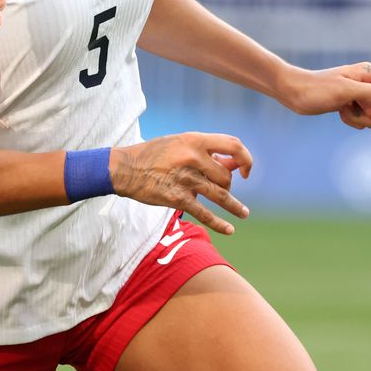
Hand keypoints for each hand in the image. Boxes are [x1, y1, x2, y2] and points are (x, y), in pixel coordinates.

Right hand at [110, 133, 251, 235]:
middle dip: (228, 184)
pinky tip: (230, 229)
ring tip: (244, 213)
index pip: (233, 145)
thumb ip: (204, 152)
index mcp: (194, 141)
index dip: (245, 158)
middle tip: (223, 189)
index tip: (245, 169)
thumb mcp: (179, 143)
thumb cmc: (154, 154)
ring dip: (235, 206)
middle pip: (226, 176)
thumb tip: (232, 164)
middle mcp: (193, 158)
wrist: (125, 168)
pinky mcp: (177, 199)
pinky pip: (204, 213)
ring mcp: (186, 179)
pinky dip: (219, 223)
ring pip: (221, 195)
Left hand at [276, 61, 370, 129]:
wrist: (293, 92)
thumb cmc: (316, 89)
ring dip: (362, 118)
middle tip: (353, 106)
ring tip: (343, 109)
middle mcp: (368, 82)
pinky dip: (354, 120)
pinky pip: (364, 120)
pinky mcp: (352, 105)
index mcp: (370, 73)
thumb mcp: (345, 90)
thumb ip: (370, 94)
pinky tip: (340, 113)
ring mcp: (360, 94)